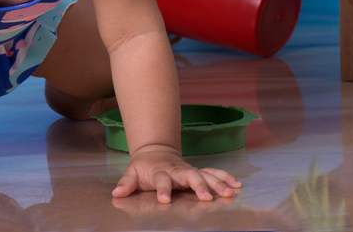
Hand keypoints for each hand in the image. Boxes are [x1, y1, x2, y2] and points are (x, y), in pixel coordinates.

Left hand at [111, 144, 240, 203]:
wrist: (155, 151)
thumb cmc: (144, 167)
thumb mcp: (132, 173)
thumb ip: (126, 184)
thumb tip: (116, 193)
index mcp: (160, 172)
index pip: (161, 180)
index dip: (162, 190)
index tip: (164, 200)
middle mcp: (177, 170)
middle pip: (189, 176)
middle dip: (199, 186)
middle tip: (206, 197)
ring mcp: (189, 170)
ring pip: (205, 174)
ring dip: (218, 183)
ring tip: (230, 193)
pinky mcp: (198, 171)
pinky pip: (213, 172)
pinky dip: (225, 177)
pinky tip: (236, 185)